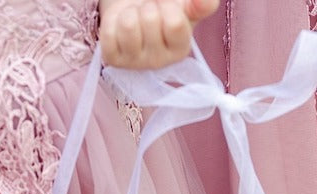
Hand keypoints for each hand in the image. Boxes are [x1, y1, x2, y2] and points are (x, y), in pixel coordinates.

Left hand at [99, 0, 217, 69]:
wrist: (134, 9)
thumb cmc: (162, 9)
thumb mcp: (185, 6)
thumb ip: (201, 4)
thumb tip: (207, 2)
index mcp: (180, 49)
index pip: (175, 23)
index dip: (168, 6)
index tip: (166, 9)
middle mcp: (159, 62)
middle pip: (150, 19)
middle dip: (148, 7)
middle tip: (149, 13)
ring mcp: (134, 63)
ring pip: (129, 25)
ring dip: (130, 13)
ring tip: (135, 19)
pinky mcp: (113, 60)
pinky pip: (109, 33)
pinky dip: (113, 22)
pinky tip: (121, 28)